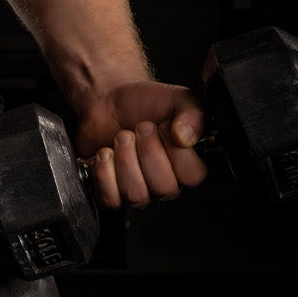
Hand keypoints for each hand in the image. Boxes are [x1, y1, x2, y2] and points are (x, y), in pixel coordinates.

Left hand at [74, 80, 207, 208]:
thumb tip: (186, 137)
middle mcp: (165, 181)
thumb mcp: (179, 99)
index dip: (176, 150)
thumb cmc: (145, 102)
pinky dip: (104, 173)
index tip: (164, 126)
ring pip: (136, 195)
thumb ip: (193, 114)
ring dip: (125, 159)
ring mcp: (139, 189)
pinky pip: (111, 198)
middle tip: (141, 127)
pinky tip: (106, 153)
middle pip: (164, 187)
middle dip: (147, 150)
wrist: (109, 100)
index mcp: (187, 164)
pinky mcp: (112, 191)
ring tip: (123, 137)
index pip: (192, 176)